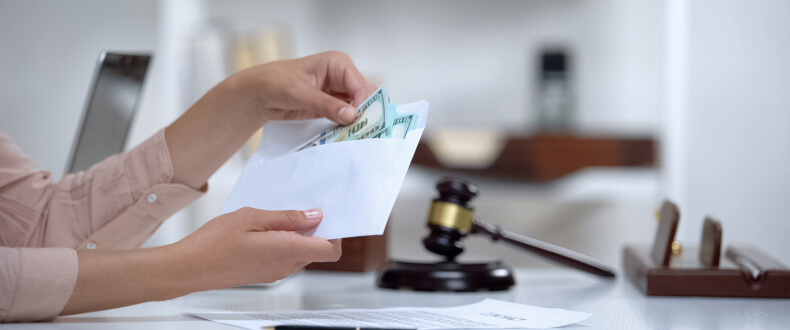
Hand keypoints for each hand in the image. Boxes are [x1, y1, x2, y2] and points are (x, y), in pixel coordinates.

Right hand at [62, 207, 339, 315]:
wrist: (190, 268)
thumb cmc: (215, 242)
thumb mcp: (252, 217)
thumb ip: (287, 217)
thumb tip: (315, 216)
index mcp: (288, 251)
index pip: (331, 250)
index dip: (336, 233)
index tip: (328, 215)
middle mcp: (286, 266)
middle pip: (318, 250)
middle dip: (316, 231)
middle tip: (300, 209)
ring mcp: (276, 273)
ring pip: (302, 254)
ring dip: (298, 236)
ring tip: (276, 217)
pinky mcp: (265, 275)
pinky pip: (286, 258)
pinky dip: (285, 243)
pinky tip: (265, 229)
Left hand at [233, 51, 377, 124]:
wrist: (260, 93)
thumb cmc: (276, 82)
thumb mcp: (300, 93)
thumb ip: (326, 104)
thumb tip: (352, 116)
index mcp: (339, 64)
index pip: (361, 85)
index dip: (365, 104)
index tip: (362, 123)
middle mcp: (343, 77)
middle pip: (365, 96)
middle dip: (366, 113)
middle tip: (366, 133)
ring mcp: (340, 92)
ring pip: (360, 108)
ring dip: (359, 122)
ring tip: (359, 137)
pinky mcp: (334, 106)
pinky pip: (348, 117)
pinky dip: (349, 126)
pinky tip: (349, 136)